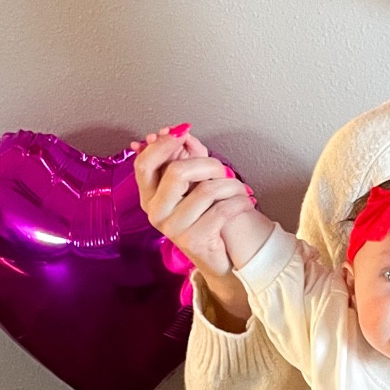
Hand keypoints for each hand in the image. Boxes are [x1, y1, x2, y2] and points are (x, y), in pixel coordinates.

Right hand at [130, 124, 256, 323]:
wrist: (219, 258)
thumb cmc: (205, 217)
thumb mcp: (192, 186)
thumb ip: (185, 157)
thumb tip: (181, 131)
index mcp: (150, 196)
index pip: (144, 164)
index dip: (163, 145)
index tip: (182, 133)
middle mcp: (156, 212)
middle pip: (177, 172)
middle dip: (208, 164)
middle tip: (223, 169)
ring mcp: (173, 228)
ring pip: (206, 190)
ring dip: (231, 185)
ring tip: (239, 190)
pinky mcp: (194, 240)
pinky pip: (222, 209)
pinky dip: (240, 202)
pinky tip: (244, 202)